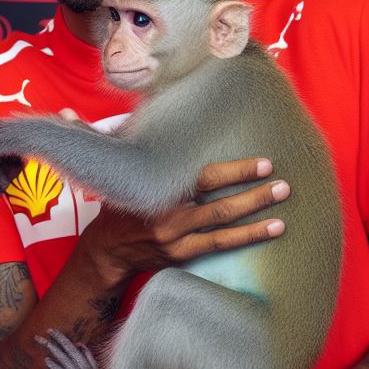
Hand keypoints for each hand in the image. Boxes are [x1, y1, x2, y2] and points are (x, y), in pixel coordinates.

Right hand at [76, 158, 288, 289]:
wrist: (107, 251)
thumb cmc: (118, 205)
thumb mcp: (115, 174)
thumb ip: (113, 141)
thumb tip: (85, 112)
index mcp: (157, 190)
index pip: (203, 178)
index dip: (235, 171)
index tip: (265, 163)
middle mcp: (167, 215)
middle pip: (218, 204)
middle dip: (254, 193)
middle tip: (284, 184)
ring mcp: (175, 238)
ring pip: (222, 226)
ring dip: (256, 216)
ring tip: (283, 207)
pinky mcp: (181, 256)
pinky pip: (218, 247)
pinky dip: (246, 238)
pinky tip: (271, 231)